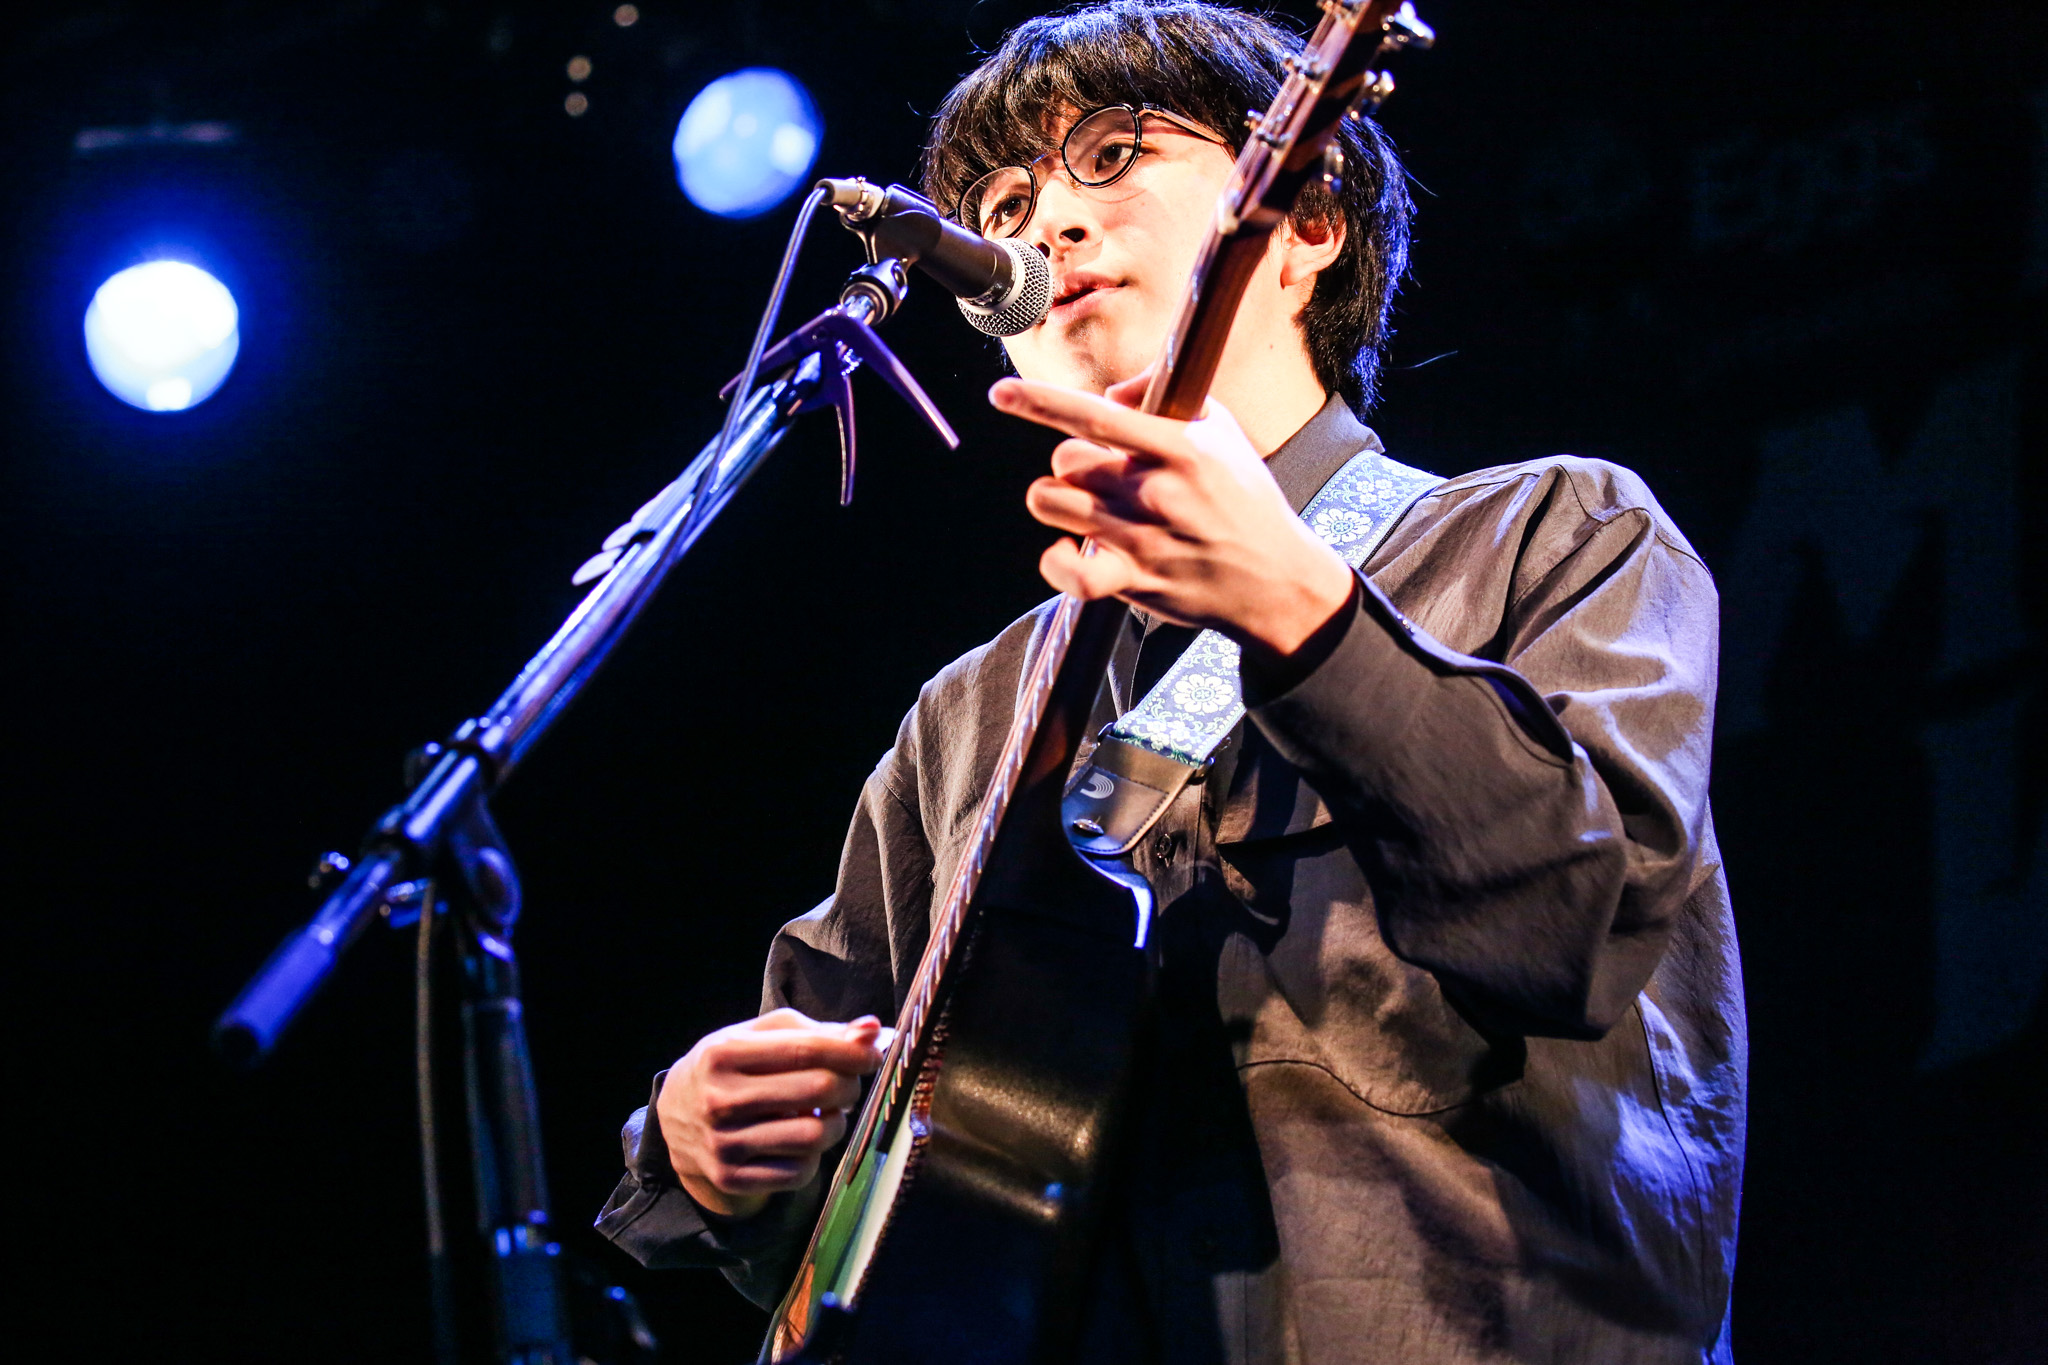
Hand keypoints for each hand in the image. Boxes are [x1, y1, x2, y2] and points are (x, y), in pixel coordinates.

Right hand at [655, 1008, 889, 1220]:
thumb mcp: (758, 1037)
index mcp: (723, 1053)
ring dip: (837, 1123)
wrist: (675, 1118)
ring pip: (816, 1136)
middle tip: (849, 1084)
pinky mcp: (732, 1178)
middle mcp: (719, 1100)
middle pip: (819, 1091)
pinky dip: (814, 1156)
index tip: (872, 1053)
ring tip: (827, 1113)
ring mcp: (723, 1144)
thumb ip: (814, 1031)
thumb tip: (872, 1030)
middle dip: (850, 1085)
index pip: (807, 1050)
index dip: (852, 1051)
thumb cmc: (730, 1067)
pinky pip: (801, 1172)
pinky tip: (801, 1141)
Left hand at [992, 373, 1354, 659]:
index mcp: (1178, 448)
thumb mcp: (1222, 432)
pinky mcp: (1133, 581)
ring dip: (1058, 500)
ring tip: (1085, 504)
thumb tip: (1109, 391)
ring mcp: (1140, 539)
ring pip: (1052, 504)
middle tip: (1101, 473)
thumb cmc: (1245, 499)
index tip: (1000, 393)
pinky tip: (1070, 549)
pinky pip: (1068, 571)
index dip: (1038, 402)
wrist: (1275, 579)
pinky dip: (1057, 560)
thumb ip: (1164, 396)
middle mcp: (1154, 492)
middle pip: (1065, 460)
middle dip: (1072, 461)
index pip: (1094, 416)